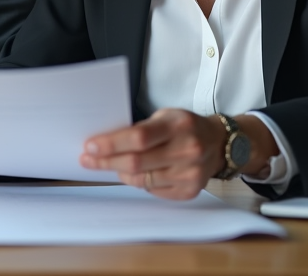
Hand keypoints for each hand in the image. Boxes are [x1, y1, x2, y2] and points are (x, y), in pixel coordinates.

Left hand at [79, 109, 228, 200]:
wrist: (219, 144)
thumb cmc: (184, 127)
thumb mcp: (165, 116)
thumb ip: (140, 129)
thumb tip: (105, 143)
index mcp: (179, 125)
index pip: (139, 138)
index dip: (111, 144)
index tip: (91, 146)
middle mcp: (187, 150)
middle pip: (137, 162)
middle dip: (107, 162)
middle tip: (88, 159)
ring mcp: (190, 174)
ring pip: (142, 180)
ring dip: (120, 173)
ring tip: (108, 165)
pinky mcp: (189, 191)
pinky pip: (152, 190)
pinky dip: (138, 182)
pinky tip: (132, 174)